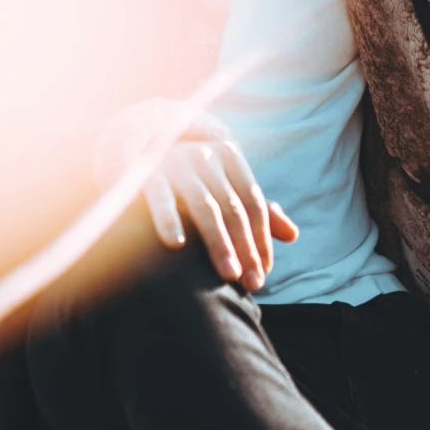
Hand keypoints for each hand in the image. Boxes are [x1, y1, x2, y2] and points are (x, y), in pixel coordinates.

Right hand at [144, 114, 297, 290]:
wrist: (137, 146)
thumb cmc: (188, 178)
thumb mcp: (223, 187)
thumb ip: (255, 210)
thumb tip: (293, 234)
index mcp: (228, 157)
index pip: (252, 202)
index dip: (261, 237)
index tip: (264, 270)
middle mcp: (205, 156)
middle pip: (233, 208)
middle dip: (246, 248)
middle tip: (253, 284)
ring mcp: (175, 162)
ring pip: (205, 207)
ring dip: (219, 243)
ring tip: (229, 274)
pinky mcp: (145, 172)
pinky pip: (159, 197)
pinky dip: (168, 219)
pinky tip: (176, 244)